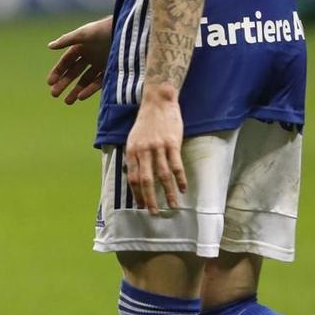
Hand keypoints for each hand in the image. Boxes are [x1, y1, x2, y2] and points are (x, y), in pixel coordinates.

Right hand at [47, 17, 112, 104]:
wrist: (127, 32)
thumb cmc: (103, 29)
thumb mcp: (83, 34)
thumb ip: (66, 40)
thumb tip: (49, 46)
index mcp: (81, 46)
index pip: (66, 62)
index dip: (58, 72)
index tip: (50, 83)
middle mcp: (90, 56)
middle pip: (74, 73)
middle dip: (64, 83)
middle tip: (54, 95)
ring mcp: (101, 64)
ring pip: (85, 80)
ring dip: (76, 91)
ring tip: (67, 102)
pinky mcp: (111, 70)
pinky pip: (98, 83)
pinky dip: (89, 90)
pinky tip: (80, 97)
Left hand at [124, 89, 186, 213]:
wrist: (158, 102)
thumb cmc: (146, 122)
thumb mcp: (133, 139)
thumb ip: (134, 157)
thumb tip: (134, 177)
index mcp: (132, 151)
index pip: (132, 178)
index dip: (137, 194)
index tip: (141, 206)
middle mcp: (143, 151)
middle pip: (146, 180)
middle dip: (150, 199)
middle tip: (154, 212)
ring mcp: (158, 147)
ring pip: (163, 175)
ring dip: (168, 193)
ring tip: (173, 205)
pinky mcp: (172, 143)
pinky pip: (176, 165)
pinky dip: (180, 179)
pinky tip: (183, 188)